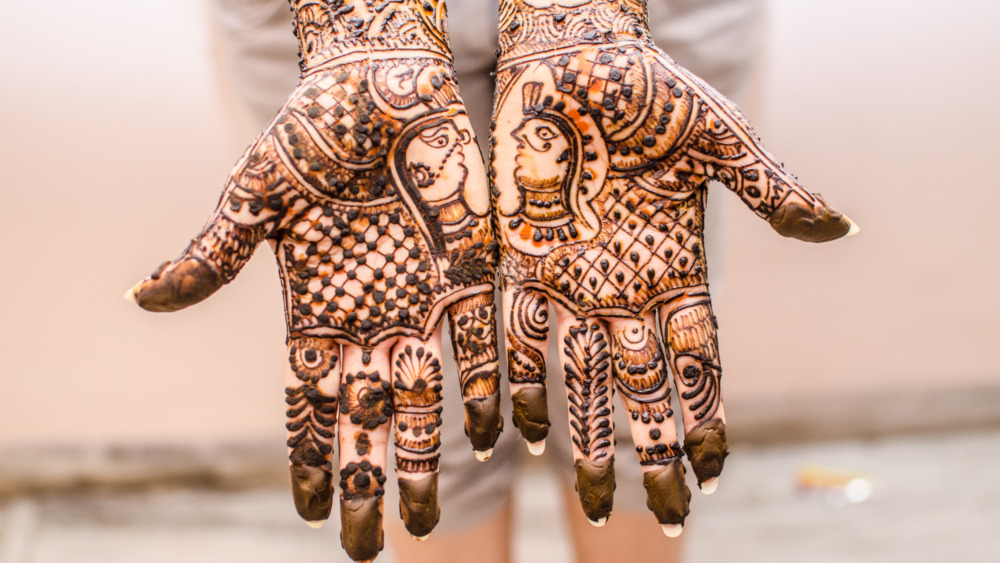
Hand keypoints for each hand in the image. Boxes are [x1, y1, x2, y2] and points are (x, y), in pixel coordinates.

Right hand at [127, 2, 500, 559]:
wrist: (381, 82)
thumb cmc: (311, 131)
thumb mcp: (256, 194)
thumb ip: (216, 253)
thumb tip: (143, 297)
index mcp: (313, 310)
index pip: (307, 404)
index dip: (309, 458)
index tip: (311, 515)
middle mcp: (368, 319)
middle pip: (364, 420)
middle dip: (365, 482)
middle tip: (367, 550)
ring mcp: (419, 302)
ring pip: (422, 400)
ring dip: (422, 459)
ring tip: (425, 519)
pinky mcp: (468, 275)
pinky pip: (478, 346)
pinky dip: (484, 393)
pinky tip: (492, 442)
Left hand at [492, 0, 855, 533]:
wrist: (575, 59)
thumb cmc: (654, 92)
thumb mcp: (719, 141)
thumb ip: (767, 188)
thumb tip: (839, 229)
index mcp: (678, 269)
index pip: (700, 363)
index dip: (707, 417)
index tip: (713, 473)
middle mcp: (625, 290)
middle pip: (646, 390)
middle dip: (655, 452)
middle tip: (664, 518)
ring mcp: (572, 282)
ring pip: (582, 380)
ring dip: (590, 440)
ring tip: (595, 501)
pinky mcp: (519, 263)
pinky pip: (516, 337)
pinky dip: (518, 386)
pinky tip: (514, 438)